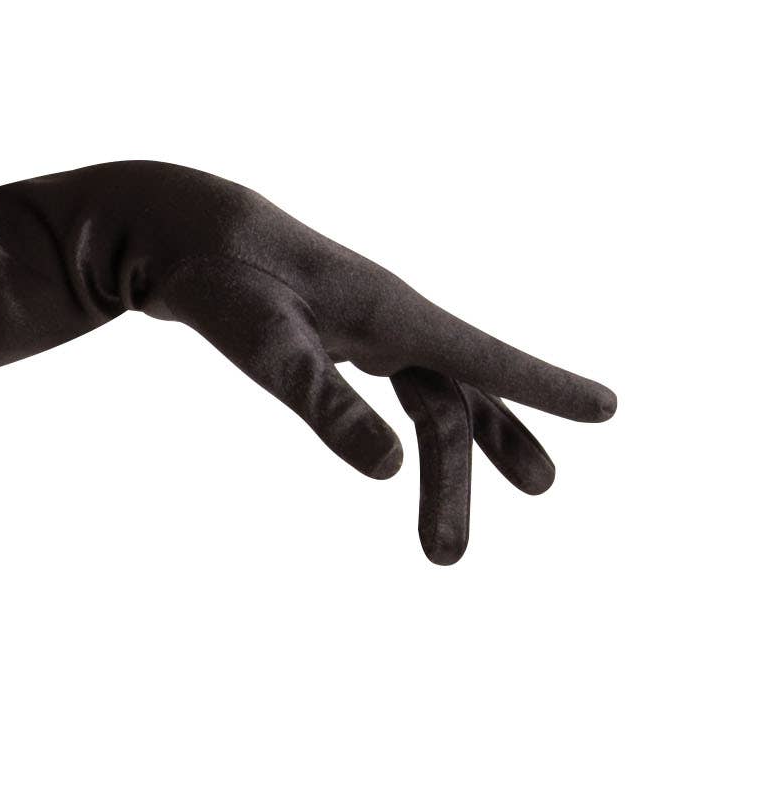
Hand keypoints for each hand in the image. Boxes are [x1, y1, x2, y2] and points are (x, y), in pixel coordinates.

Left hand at [108, 167, 616, 564]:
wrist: (177, 227)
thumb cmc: (220, 278)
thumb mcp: (265, 348)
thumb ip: (323, 405)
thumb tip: (388, 471)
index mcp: (391, 314)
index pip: (484, 357)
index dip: (546, 387)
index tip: (609, 409)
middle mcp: (392, 319)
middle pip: (446, 408)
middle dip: (455, 480)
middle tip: (444, 560)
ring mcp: (368, 328)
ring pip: (428, 404)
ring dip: (442, 469)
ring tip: (444, 548)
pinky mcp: (340, 336)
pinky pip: (401, 388)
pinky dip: (415, 427)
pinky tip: (410, 459)